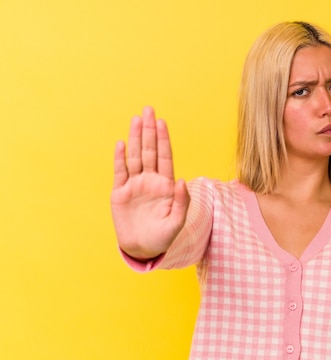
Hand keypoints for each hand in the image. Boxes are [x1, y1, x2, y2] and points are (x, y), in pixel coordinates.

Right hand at [111, 107, 189, 259]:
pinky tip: (121, 143)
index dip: (163, 140)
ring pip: (135, 157)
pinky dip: (120, 158)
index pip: (164, 157)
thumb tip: (181, 180)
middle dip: (149, 131)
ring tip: (136, 119)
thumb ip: (182, 201)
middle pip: (149, 151)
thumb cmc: (163, 237)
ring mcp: (135, 185)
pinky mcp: (120, 193)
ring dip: (135, 138)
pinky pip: (120, 172)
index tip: (162, 122)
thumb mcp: (177, 221)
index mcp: (166, 185)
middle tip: (148, 110)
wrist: (143, 249)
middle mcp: (150, 180)